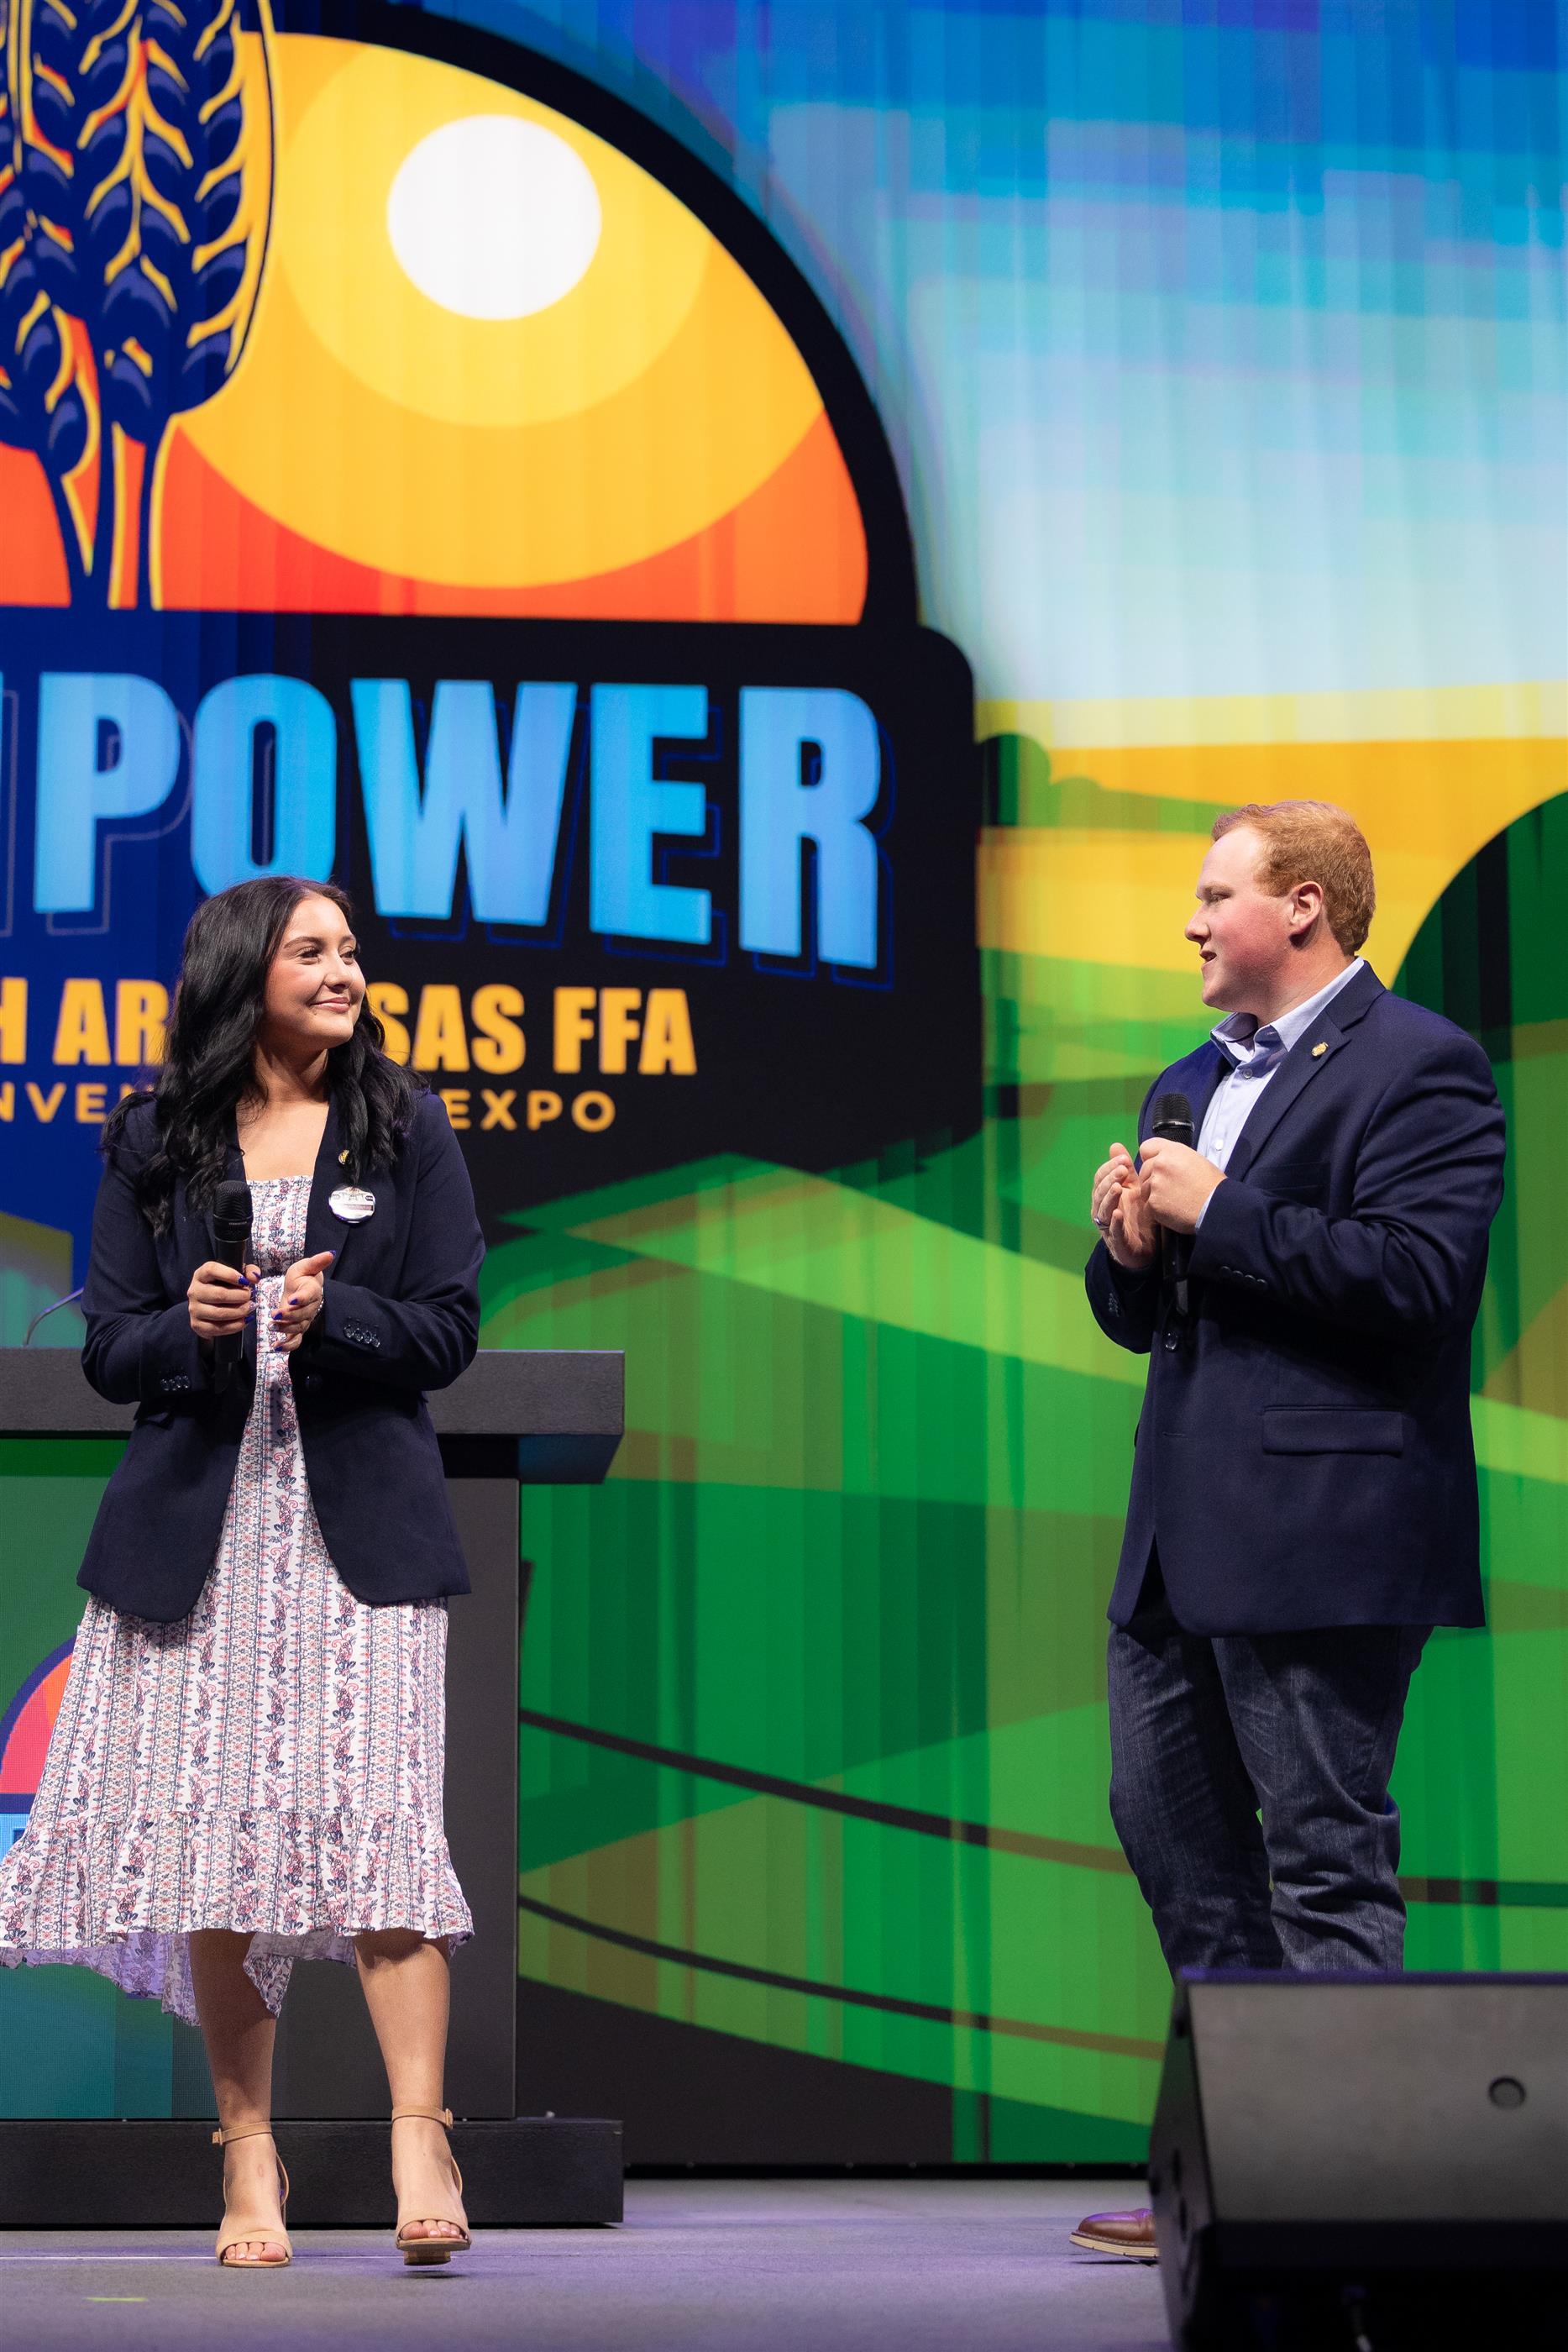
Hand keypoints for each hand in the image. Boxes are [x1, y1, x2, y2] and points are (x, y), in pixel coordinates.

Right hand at [188, 1260, 259, 1341]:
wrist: (212, 1307)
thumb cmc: (225, 1287)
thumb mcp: (236, 1275)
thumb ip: (248, 1271)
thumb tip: (254, 1278)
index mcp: (201, 1275)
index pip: (211, 1270)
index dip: (229, 1274)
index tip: (244, 1281)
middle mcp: (195, 1291)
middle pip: (219, 1294)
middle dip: (240, 1296)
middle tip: (250, 1296)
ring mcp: (194, 1309)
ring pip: (219, 1313)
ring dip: (239, 1311)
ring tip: (249, 1307)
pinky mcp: (197, 1324)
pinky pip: (218, 1328)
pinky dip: (235, 1325)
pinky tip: (244, 1320)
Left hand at [270, 1250, 334, 1353]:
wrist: (301, 1288)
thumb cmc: (302, 1276)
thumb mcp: (305, 1266)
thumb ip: (316, 1262)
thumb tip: (330, 1253)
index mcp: (312, 1291)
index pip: (308, 1296)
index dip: (301, 1299)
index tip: (291, 1300)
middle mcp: (310, 1308)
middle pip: (302, 1315)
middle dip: (289, 1316)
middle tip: (275, 1314)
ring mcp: (304, 1320)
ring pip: (297, 1328)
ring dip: (285, 1329)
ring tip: (272, 1326)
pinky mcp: (297, 1329)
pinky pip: (295, 1340)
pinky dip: (287, 1346)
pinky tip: (276, 1347)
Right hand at [1091, 1143, 1156, 1271]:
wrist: (1146, 1248)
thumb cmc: (1137, 1217)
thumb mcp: (1134, 1189)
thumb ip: (1125, 1170)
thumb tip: (1115, 1145)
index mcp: (1105, 1196)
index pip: (1101, 1178)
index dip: (1109, 1167)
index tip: (1123, 1159)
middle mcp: (1102, 1209)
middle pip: (1099, 1191)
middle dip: (1109, 1179)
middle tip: (1122, 1170)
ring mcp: (1107, 1226)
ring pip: (1102, 1209)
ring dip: (1109, 1197)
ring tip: (1117, 1187)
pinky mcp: (1117, 1241)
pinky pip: (1112, 1231)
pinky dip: (1114, 1222)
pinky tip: (1118, 1213)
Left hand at [1138, 1137, 1224, 1234]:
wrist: (1217, 1206)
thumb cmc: (1212, 1185)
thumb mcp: (1195, 1160)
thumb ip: (1174, 1158)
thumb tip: (1163, 1160)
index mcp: (1171, 1151)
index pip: (1146, 1148)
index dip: (1151, 1158)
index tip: (1158, 1167)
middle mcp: (1160, 1164)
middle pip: (1144, 1170)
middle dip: (1153, 1180)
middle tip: (1171, 1189)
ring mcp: (1155, 1184)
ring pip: (1144, 1190)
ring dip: (1154, 1196)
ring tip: (1175, 1201)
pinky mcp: (1153, 1203)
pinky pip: (1147, 1207)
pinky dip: (1157, 1212)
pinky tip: (1173, 1211)